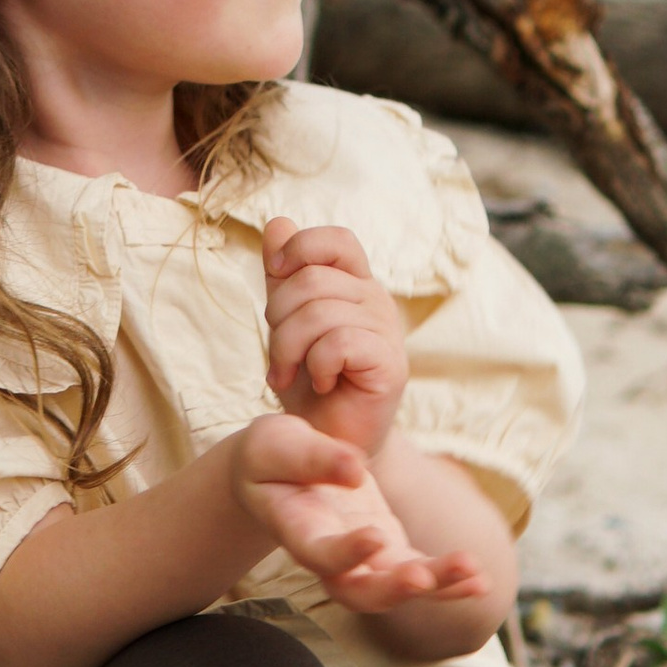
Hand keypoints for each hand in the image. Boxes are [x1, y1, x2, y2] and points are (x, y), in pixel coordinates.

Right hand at [232, 413, 452, 614]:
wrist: (278, 472)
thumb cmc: (270, 455)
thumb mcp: (278, 443)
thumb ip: (313, 457)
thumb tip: (356, 469)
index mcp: (296, 529)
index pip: (319, 553)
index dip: (345, 553)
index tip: (374, 536)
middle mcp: (328, 558)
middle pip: (360, 591)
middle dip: (394, 588)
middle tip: (425, 578)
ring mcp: (361, 559)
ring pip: (395, 589)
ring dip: (435, 587)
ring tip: (474, 576)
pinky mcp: (386, 552)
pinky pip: (418, 573)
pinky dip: (448, 581)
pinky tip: (479, 579)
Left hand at [263, 217, 408, 458]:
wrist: (325, 442)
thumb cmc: (307, 382)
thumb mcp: (285, 322)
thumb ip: (283, 275)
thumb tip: (278, 223)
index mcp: (354, 283)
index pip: (337, 240)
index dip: (301, 248)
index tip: (275, 274)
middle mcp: (376, 300)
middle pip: (313, 280)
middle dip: (278, 318)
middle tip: (277, 355)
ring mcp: (388, 332)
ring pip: (320, 313)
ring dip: (288, 349)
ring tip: (286, 375)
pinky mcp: (391, 365)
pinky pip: (339, 343)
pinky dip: (316, 366)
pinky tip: (321, 383)